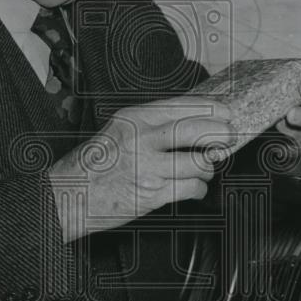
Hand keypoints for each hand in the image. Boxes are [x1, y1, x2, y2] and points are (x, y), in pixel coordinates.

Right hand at [48, 96, 234, 241]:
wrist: (71, 194)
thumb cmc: (96, 163)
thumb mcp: (120, 129)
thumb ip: (152, 123)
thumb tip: (194, 119)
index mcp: (134, 117)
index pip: (183, 106)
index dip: (212, 109)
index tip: (227, 113)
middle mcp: (141, 139)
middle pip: (196, 130)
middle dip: (220, 133)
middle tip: (229, 137)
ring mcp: (147, 167)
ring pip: (198, 162)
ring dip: (208, 166)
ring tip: (203, 168)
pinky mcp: (151, 194)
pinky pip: (190, 188)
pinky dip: (198, 188)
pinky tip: (193, 187)